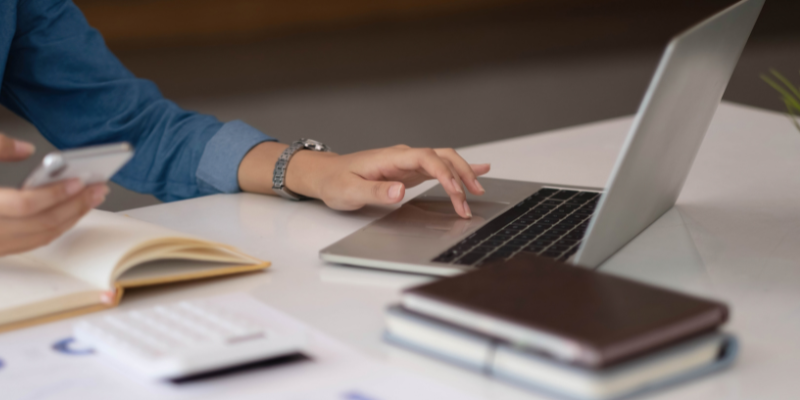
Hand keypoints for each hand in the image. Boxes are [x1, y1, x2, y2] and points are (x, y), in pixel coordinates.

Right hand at [0, 133, 108, 255]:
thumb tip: (25, 149)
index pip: (23, 205)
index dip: (54, 193)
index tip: (79, 181)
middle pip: (40, 225)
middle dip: (75, 207)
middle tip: (99, 189)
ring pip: (39, 238)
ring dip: (70, 219)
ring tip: (90, 199)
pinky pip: (30, 243)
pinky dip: (53, 228)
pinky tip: (68, 212)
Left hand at [305, 146, 489, 217]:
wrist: (325, 174)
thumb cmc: (335, 182)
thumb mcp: (350, 190)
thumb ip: (375, 191)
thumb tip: (399, 192)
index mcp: (391, 158)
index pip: (427, 159)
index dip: (445, 174)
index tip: (456, 193)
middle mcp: (403, 157)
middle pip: (442, 156)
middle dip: (461, 175)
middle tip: (472, 198)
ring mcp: (408, 163)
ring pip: (444, 161)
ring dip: (463, 174)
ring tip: (479, 191)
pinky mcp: (409, 172)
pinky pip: (439, 168)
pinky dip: (459, 170)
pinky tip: (479, 170)